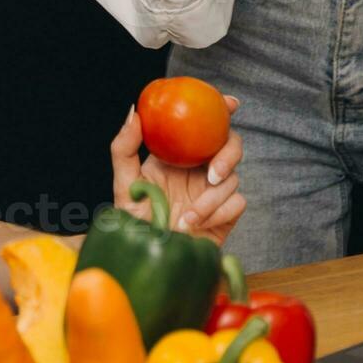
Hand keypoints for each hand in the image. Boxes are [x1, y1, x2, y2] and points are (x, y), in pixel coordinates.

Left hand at [110, 98, 245, 245]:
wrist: (148, 259)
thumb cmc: (134, 223)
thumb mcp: (124, 184)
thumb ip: (124, 148)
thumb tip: (135, 112)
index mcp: (180, 155)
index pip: (206, 126)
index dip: (222, 110)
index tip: (230, 103)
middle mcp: (200, 169)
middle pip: (231, 145)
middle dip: (229, 154)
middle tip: (212, 174)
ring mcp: (214, 192)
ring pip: (233, 179)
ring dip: (210, 201)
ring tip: (184, 219)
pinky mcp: (226, 214)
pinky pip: (238, 203)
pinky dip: (217, 213)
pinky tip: (195, 226)